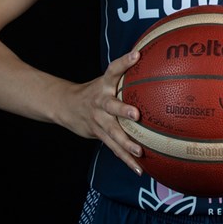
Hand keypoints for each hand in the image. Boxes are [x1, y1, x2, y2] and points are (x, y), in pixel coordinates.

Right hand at [60, 49, 146, 174]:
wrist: (66, 106)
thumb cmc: (96, 90)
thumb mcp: (107, 79)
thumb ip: (127, 73)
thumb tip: (156, 62)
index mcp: (104, 84)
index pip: (113, 69)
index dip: (124, 62)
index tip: (136, 54)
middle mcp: (100, 101)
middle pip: (111, 105)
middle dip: (122, 110)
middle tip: (136, 114)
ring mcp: (98, 120)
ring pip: (112, 132)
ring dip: (125, 142)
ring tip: (139, 151)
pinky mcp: (99, 134)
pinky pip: (114, 148)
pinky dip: (126, 159)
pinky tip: (139, 169)